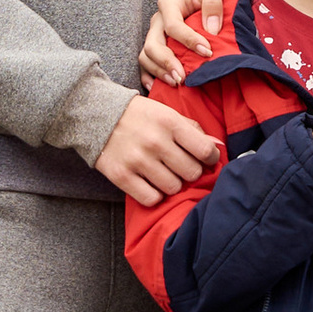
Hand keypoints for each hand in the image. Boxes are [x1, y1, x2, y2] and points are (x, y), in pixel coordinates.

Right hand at [92, 92, 222, 200]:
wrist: (95, 115)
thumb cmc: (138, 116)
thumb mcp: (166, 113)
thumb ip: (192, 129)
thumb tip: (217, 147)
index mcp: (170, 122)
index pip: (205, 150)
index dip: (210, 158)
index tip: (205, 158)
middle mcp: (156, 142)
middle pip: (191, 173)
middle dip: (190, 172)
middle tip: (181, 166)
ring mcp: (138, 161)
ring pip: (173, 188)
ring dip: (172, 183)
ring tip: (164, 173)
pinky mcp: (122, 176)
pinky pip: (152, 199)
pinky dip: (155, 195)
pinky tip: (151, 183)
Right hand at [141, 0, 229, 84]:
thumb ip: (213, 3)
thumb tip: (211, 30)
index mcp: (169, 3)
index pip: (173, 26)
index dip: (189, 40)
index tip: (207, 52)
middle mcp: (158, 20)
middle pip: (153, 44)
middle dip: (167, 62)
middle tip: (182, 77)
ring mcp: (155, 35)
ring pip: (146, 56)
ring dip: (159, 71)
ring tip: (176, 82)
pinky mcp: (156, 47)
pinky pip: (146, 64)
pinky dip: (150, 77)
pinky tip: (159, 88)